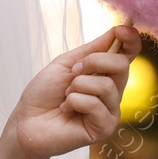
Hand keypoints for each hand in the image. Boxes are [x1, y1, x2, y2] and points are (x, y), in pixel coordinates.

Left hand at [7, 25, 141, 158]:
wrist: (26, 121)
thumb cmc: (44, 93)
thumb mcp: (66, 64)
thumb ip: (92, 50)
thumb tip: (117, 30)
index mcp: (105, 74)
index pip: (128, 55)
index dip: (131, 40)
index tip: (122, 30)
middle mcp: (113, 92)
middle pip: (121, 65)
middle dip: (92, 62)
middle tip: (72, 72)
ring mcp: (110, 111)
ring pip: (106, 86)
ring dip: (77, 86)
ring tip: (65, 96)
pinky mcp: (105, 128)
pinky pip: (95, 104)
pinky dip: (74, 102)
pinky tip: (66, 110)